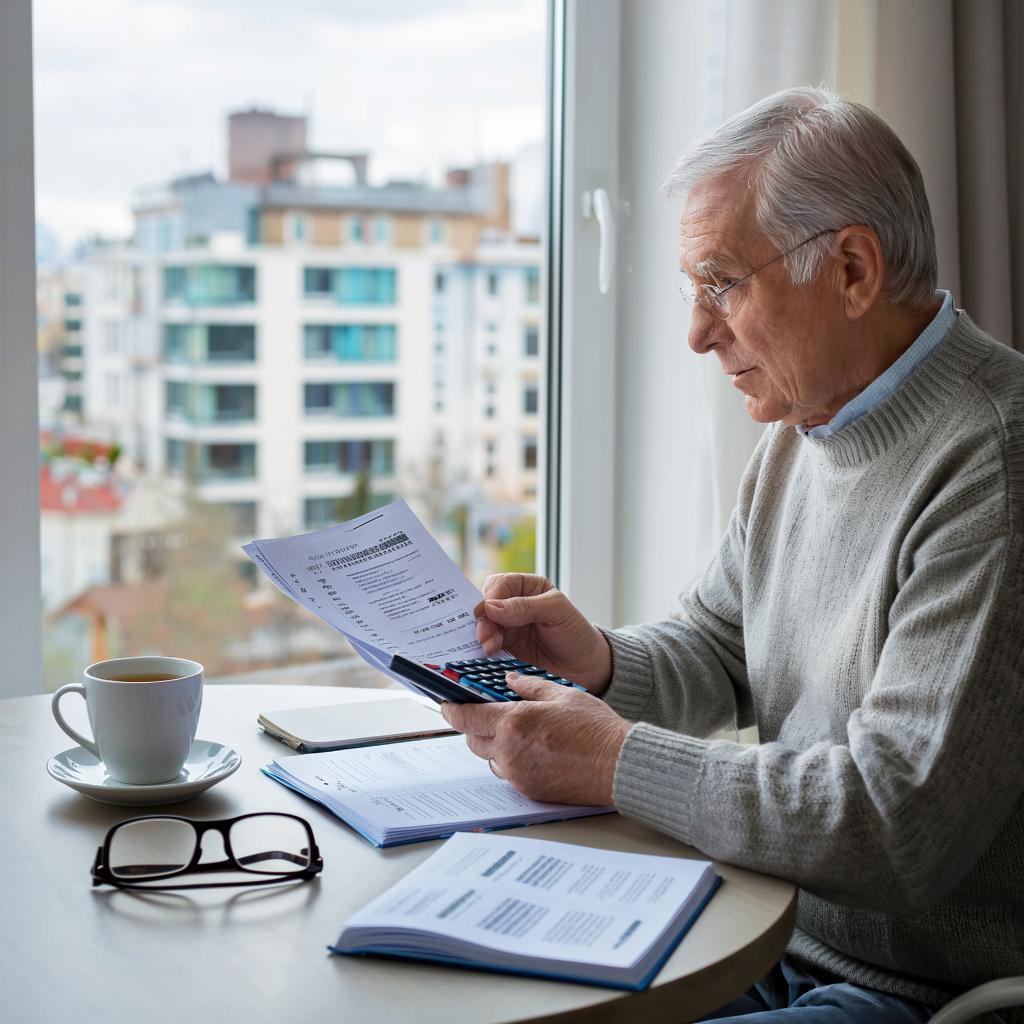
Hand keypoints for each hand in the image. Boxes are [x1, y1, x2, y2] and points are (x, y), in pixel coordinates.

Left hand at [441, 673, 630, 805]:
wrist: (618, 765)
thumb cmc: (595, 729)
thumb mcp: (562, 694)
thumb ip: (530, 686)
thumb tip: (509, 680)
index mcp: (513, 722)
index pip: (466, 717)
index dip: (452, 709)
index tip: (447, 703)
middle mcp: (509, 751)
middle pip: (473, 739)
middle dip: (474, 726)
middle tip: (485, 714)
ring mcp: (518, 774)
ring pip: (489, 758)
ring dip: (492, 744)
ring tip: (514, 731)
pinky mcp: (529, 790)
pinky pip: (508, 773)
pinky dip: (510, 760)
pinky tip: (530, 749)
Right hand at [475, 573, 612, 693]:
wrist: (584, 668)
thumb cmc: (576, 634)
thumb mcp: (556, 612)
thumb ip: (524, 607)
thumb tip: (490, 606)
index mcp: (530, 587)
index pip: (502, 584)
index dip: (491, 596)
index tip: (485, 611)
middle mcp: (516, 604)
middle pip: (489, 604)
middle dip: (484, 618)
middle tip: (484, 634)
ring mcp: (510, 625)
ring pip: (486, 624)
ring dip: (483, 634)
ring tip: (488, 646)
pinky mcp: (507, 646)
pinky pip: (489, 642)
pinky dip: (485, 647)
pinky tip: (488, 652)